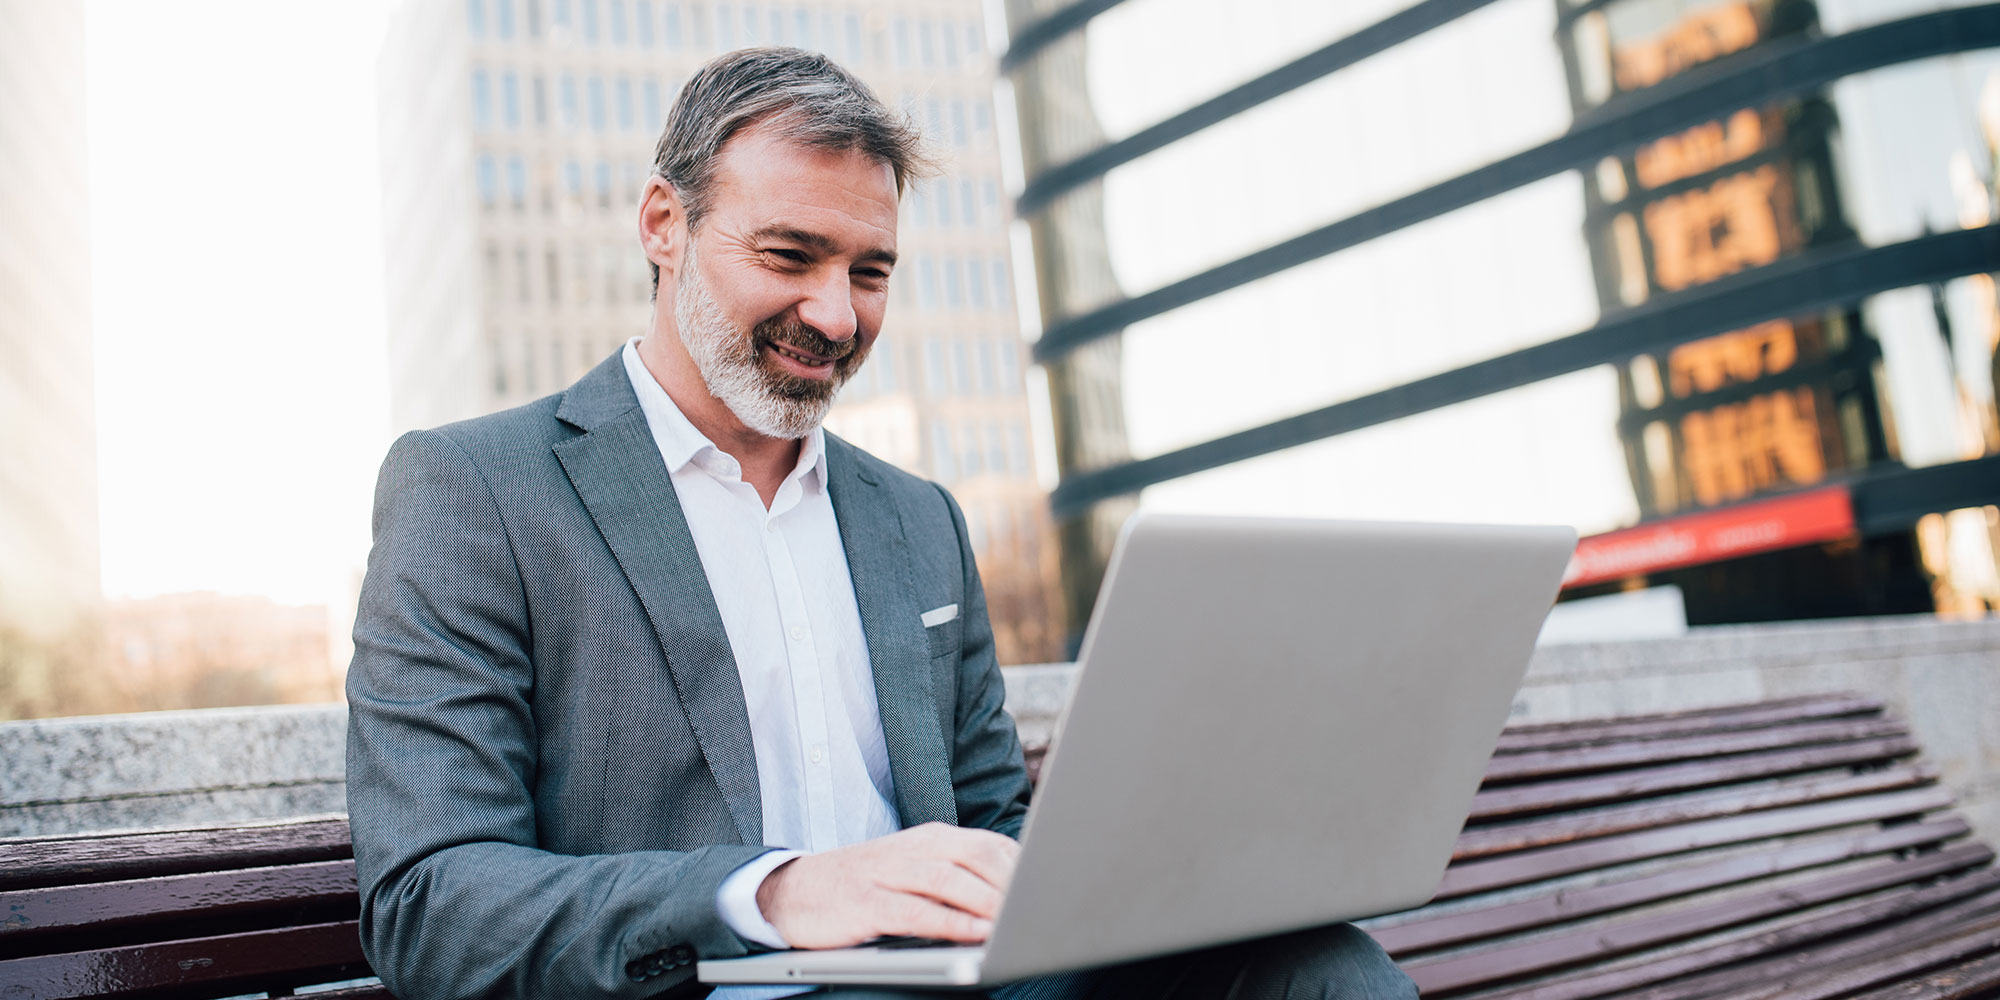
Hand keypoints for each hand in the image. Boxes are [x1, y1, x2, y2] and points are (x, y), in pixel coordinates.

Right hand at [754, 822, 1019, 948]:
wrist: (792, 890)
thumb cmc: (865, 886)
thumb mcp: (914, 873)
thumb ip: (958, 878)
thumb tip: (1013, 896)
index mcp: (931, 839)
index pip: (989, 845)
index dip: (1024, 866)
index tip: (1053, 887)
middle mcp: (914, 848)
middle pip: (976, 856)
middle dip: (1013, 880)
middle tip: (1044, 904)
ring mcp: (888, 873)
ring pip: (949, 880)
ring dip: (987, 901)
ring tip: (1016, 919)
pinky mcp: (866, 902)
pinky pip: (916, 912)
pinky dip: (950, 922)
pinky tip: (973, 935)